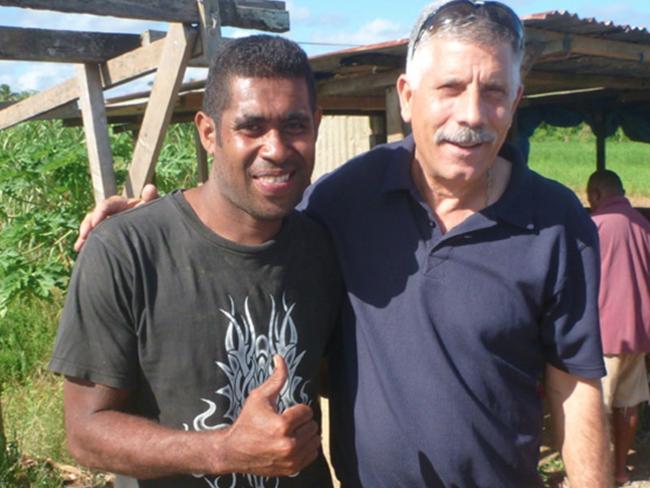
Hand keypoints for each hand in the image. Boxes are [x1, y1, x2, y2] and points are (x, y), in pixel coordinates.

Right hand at [74, 184, 158, 251]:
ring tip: (80, 245)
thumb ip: (151, 199)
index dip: (101, 211)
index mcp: (123, 204)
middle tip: (84, 235)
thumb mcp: (153, 209)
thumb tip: (150, 187)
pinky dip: (86, 242)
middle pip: (96, 215)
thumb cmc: (155, 217)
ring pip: (92, 226)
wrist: (157, 232)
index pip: (108, 204)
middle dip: (88, 224)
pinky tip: (80, 249)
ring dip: (85, 234)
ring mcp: (109, 223)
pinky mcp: (107, 233)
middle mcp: (114, 212)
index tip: (96, 222)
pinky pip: (94, 236)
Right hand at [218, 355, 319, 476]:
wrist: (233, 451)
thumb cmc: (247, 422)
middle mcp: (288, 444)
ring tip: (291, 432)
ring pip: (314, 439)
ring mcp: (290, 459)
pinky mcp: (291, 469)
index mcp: (281, 425)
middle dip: (302, 421)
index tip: (286, 412)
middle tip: (288, 422)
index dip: (297, 409)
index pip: (307, 411)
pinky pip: (312, 454)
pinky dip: (306, 447)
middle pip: (312, 425)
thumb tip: (280, 358)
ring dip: (305, 434)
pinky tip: (293, 443)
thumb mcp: (259, 397)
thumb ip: (276, 378)